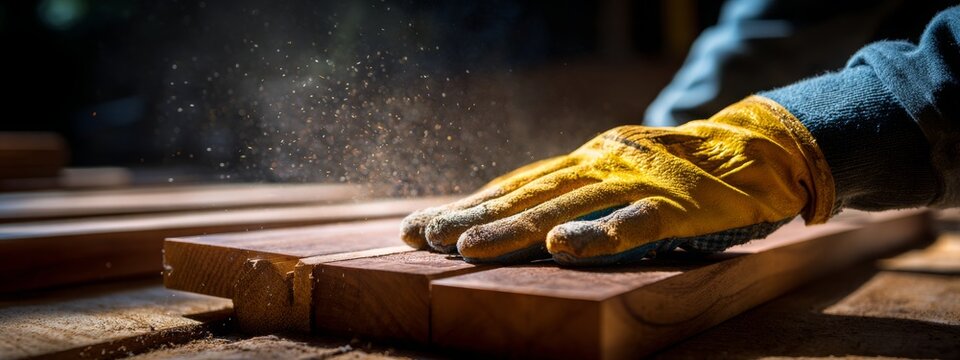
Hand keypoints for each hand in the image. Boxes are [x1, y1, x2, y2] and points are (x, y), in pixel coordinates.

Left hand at [401, 96, 835, 264]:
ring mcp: (636, 182)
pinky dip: (599, 235)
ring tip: (469, 248)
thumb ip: (572, 195)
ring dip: (516, 228)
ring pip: (567, 206)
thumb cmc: (676, 175)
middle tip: (424, 239)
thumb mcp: (615, 176)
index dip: (466, 207)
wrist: (753, 150)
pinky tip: (563, 248)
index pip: (513, 186)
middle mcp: (599, 167)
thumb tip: (514, 223)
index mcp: (582, 164)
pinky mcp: (676, 203)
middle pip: (526, 195)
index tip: (420, 228)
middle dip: (472, 219)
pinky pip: (634, 221)